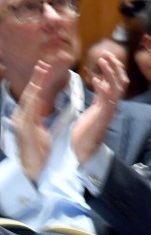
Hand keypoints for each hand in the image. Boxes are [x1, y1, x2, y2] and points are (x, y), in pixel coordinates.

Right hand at [11, 61, 55, 183]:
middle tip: (44, 63)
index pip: (34, 96)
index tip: (46, 68)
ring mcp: (20, 123)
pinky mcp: (23, 129)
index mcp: (27, 118)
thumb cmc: (39, 153)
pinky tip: (39, 88)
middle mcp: (21, 118)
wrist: (33, 171)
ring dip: (36, 83)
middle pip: (30, 94)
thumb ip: (41, 118)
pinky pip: (29, 110)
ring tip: (42, 70)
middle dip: (37, 78)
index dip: (39, 82)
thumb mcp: (41, 132)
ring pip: (28, 99)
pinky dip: (35, 98)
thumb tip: (46, 108)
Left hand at [71, 52, 126, 165]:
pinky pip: (107, 99)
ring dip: (110, 72)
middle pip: (120, 80)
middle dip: (114, 66)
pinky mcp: (103, 116)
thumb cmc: (87, 131)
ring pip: (116, 86)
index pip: (117, 80)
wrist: (85, 150)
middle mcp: (113, 104)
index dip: (114, 68)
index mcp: (110, 101)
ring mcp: (109, 109)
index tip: (106, 56)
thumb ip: (98, 95)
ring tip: (102, 60)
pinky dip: (103, 88)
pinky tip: (96, 80)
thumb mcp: (93, 108)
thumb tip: (99, 81)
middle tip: (106, 53)